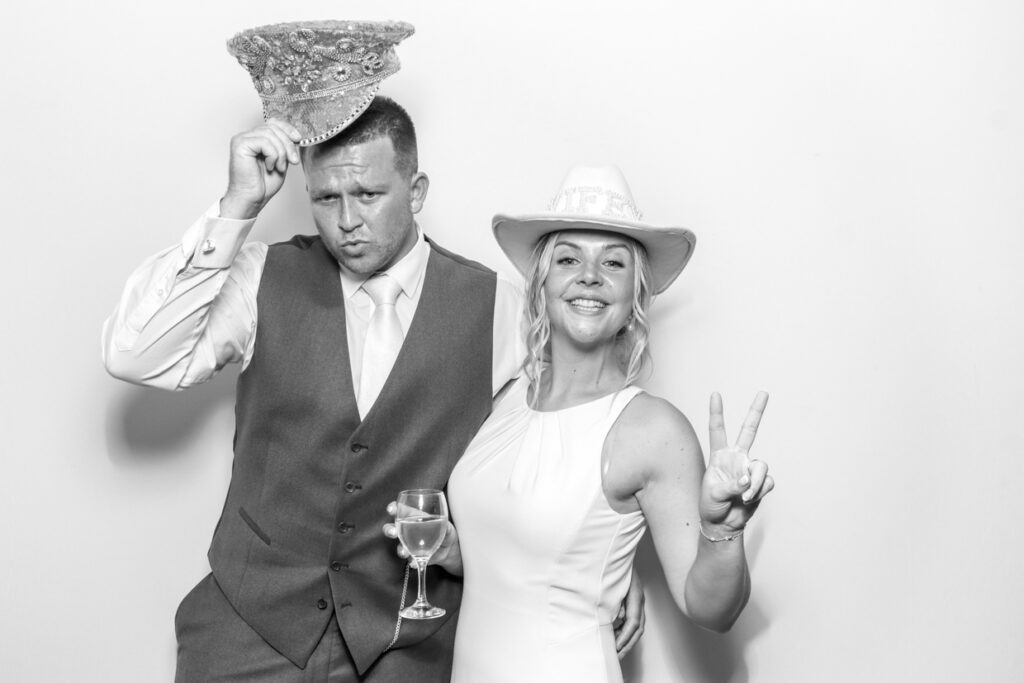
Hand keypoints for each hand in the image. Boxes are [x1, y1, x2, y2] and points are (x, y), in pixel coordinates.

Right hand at [219, 118, 301, 219]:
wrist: (252, 199)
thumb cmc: (263, 184)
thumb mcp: (280, 160)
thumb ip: (284, 147)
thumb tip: (294, 135)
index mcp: (255, 138)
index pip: (273, 123)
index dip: (287, 128)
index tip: (298, 139)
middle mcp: (247, 136)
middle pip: (273, 127)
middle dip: (288, 144)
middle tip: (293, 161)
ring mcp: (242, 139)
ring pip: (270, 134)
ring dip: (281, 153)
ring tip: (279, 167)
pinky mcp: (240, 145)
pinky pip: (264, 142)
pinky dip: (273, 155)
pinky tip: (270, 166)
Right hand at [382, 501, 463, 575]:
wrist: (448, 549)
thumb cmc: (444, 529)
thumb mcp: (446, 525)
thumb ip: (444, 524)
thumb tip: (443, 523)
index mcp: (412, 516)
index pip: (400, 510)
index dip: (393, 508)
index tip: (391, 510)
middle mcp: (406, 530)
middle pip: (392, 528)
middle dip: (389, 530)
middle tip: (393, 532)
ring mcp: (408, 545)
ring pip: (399, 546)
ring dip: (400, 549)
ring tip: (404, 553)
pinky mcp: (413, 556)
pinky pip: (410, 560)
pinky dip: (412, 561)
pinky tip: (414, 563)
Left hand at [614, 565, 645, 658]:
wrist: (619, 552)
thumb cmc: (615, 564)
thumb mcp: (613, 580)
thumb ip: (615, 599)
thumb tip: (618, 619)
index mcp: (636, 595)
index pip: (634, 622)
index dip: (625, 636)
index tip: (615, 647)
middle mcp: (639, 600)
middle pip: (637, 628)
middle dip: (627, 644)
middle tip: (616, 656)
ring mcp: (638, 601)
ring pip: (636, 627)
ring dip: (626, 640)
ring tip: (615, 651)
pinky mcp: (633, 602)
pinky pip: (632, 621)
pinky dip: (625, 632)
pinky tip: (615, 637)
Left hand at [699, 392, 773, 535]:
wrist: (723, 525)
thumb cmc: (711, 507)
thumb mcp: (713, 495)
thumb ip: (730, 486)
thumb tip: (747, 480)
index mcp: (719, 456)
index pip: (717, 430)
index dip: (717, 412)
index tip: (715, 394)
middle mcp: (736, 458)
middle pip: (749, 431)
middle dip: (756, 412)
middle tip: (763, 392)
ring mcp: (750, 470)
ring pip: (761, 466)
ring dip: (754, 483)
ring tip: (743, 497)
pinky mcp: (761, 483)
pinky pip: (767, 482)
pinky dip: (759, 493)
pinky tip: (749, 500)